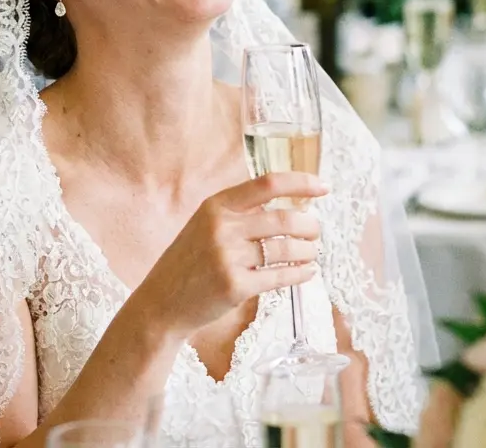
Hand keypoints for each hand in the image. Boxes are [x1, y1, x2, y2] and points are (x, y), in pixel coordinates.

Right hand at [131, 172, 325, 337]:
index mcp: (216, 205)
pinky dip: (299, 274)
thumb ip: (239, 213)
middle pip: (283, 219)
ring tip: (312, 253)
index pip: (267, 184)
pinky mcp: (235, 286)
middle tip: (316, 231)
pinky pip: (279, 276)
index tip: (323, 186)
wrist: (161, 303)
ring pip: (285, 248)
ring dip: (307, 251)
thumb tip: (288, 204)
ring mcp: (227, 257)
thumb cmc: (189, 263)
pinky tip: (306, 272)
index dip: (301, 182)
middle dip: (309, 225)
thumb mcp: (205, 225)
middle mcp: (221, 227)